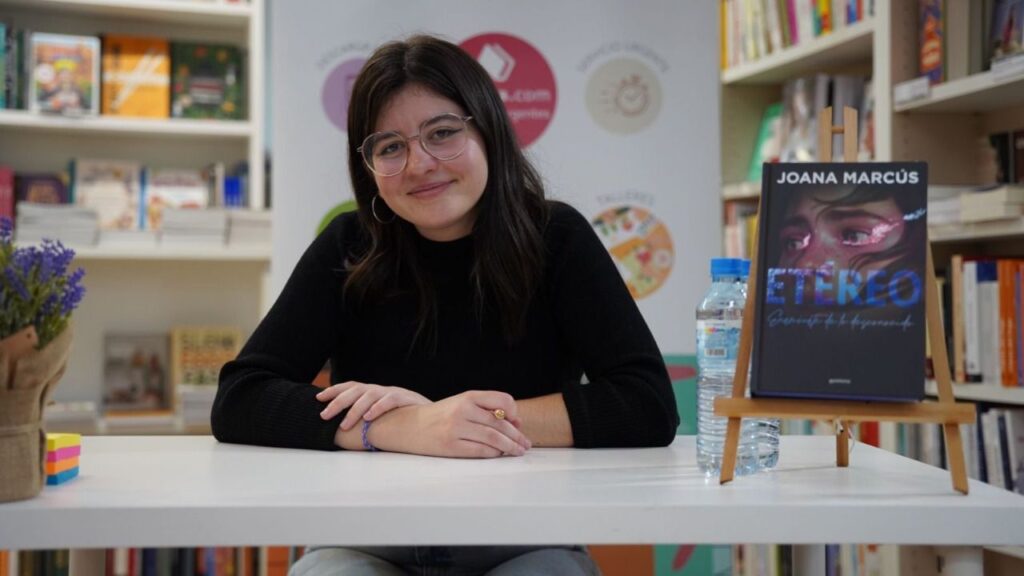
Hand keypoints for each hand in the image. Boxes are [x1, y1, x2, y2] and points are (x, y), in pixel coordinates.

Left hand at [317, 381, 431, 429]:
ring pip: (370, 395)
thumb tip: (342, 424)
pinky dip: (378, 408)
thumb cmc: (404, 419)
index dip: (335, 390)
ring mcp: (393, 392)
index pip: (351, 386)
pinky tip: (369, 417)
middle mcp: (381, 389)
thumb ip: (366, 415)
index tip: (319, 397)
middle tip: (324, 415)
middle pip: (356, 390)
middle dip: (338, 402)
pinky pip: (390, 400)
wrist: (433, 418)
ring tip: (345, 424)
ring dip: (355, 410)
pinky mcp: (406, 398)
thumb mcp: (382, 415)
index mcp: (374, 392)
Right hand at [404, 390, 530, 457]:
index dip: (514, 413)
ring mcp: (455, 429)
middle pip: (500, 424)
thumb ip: (486, 409)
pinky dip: (493, 453)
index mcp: (468, 397)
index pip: (502, 400)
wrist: (409, 425)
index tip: (517, 422)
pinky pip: (480, 451)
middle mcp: (462, 410)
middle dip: (516, 436)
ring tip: (518, 451)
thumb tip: (515, 423)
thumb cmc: (441, 415)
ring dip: (510, 447)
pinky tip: (499, 454)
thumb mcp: (462, 403)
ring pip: (493, 438)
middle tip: (525, 443)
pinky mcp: (450, 446)